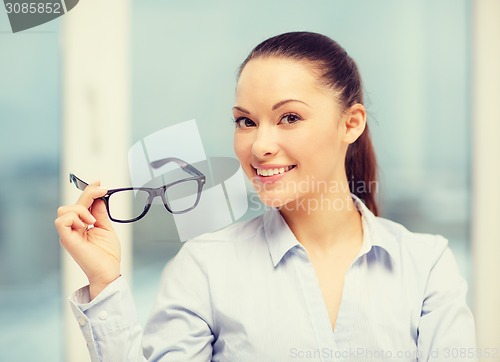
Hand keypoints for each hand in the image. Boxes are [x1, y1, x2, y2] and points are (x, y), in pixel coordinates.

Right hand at [55, 181, 120, 298]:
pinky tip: (86, 225)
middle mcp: (72, 228)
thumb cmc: (107, 254)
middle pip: (72, 203)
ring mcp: (68, 234)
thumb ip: (100, 213)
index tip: (99, 183)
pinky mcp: (67, 239)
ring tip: (92, 221)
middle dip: (88, 194)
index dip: (88, 191)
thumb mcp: (106, 228)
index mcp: (81, 225)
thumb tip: (98, 198)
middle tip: (102, 191)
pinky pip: (61, 221)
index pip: (80, 204)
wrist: (108, 270)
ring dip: (81, 209)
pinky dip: (75, 218)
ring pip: (64, 209)